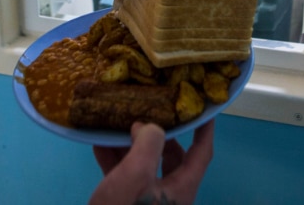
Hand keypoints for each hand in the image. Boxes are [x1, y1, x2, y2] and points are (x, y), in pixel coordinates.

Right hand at [90, 120, 214, 204]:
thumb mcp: (136, 174)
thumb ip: (148, 143)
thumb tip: (148, 127)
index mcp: (182, 188)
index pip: (202, 152)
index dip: (205, 128)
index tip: (203, 107)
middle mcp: (169, 195)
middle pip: (173, 157)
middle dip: (160, 133)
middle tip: (150, 112)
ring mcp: (148, 202)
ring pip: (146, 165)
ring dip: (132, 144)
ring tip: (119, 123)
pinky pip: (125, 177)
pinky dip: (114, 159)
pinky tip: (98, 143)